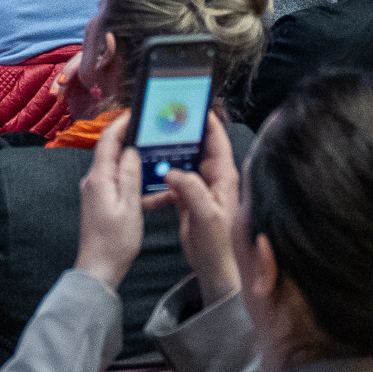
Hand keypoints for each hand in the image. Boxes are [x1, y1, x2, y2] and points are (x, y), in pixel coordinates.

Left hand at [73, 108, 147, 284]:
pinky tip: (156, 190)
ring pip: (119, 168)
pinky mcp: (102, 203)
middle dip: (133, 140)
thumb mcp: (129, 206)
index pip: (108, 140)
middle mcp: (95, 181)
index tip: (138, 114)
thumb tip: (131, 150)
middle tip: (155, 133)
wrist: (99, 269)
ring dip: (138, 164)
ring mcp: (97, 192)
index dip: (122, 124)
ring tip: (160, 158)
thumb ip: (130, 175)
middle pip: (112, 151)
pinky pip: (120, 185)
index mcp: (99, 178)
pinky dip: (136, 184)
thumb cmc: (115, 241)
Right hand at [164, 111, 242, 306]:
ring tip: (151, 141)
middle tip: (163, 119)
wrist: (214, 268)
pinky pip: (174, 180)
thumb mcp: (205, 214)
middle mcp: (213, 178)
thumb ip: (190, 189)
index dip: (206, 120)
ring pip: (184, 162)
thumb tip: (171, 171)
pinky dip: (162, 177)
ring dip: (169, 154)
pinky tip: (149, 176)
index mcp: (223, 176)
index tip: (191, 103)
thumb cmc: (218, 243)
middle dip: (182, 133)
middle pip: (198, 146)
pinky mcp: (188, 199)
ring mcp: (200, 188)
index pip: (216, 140)